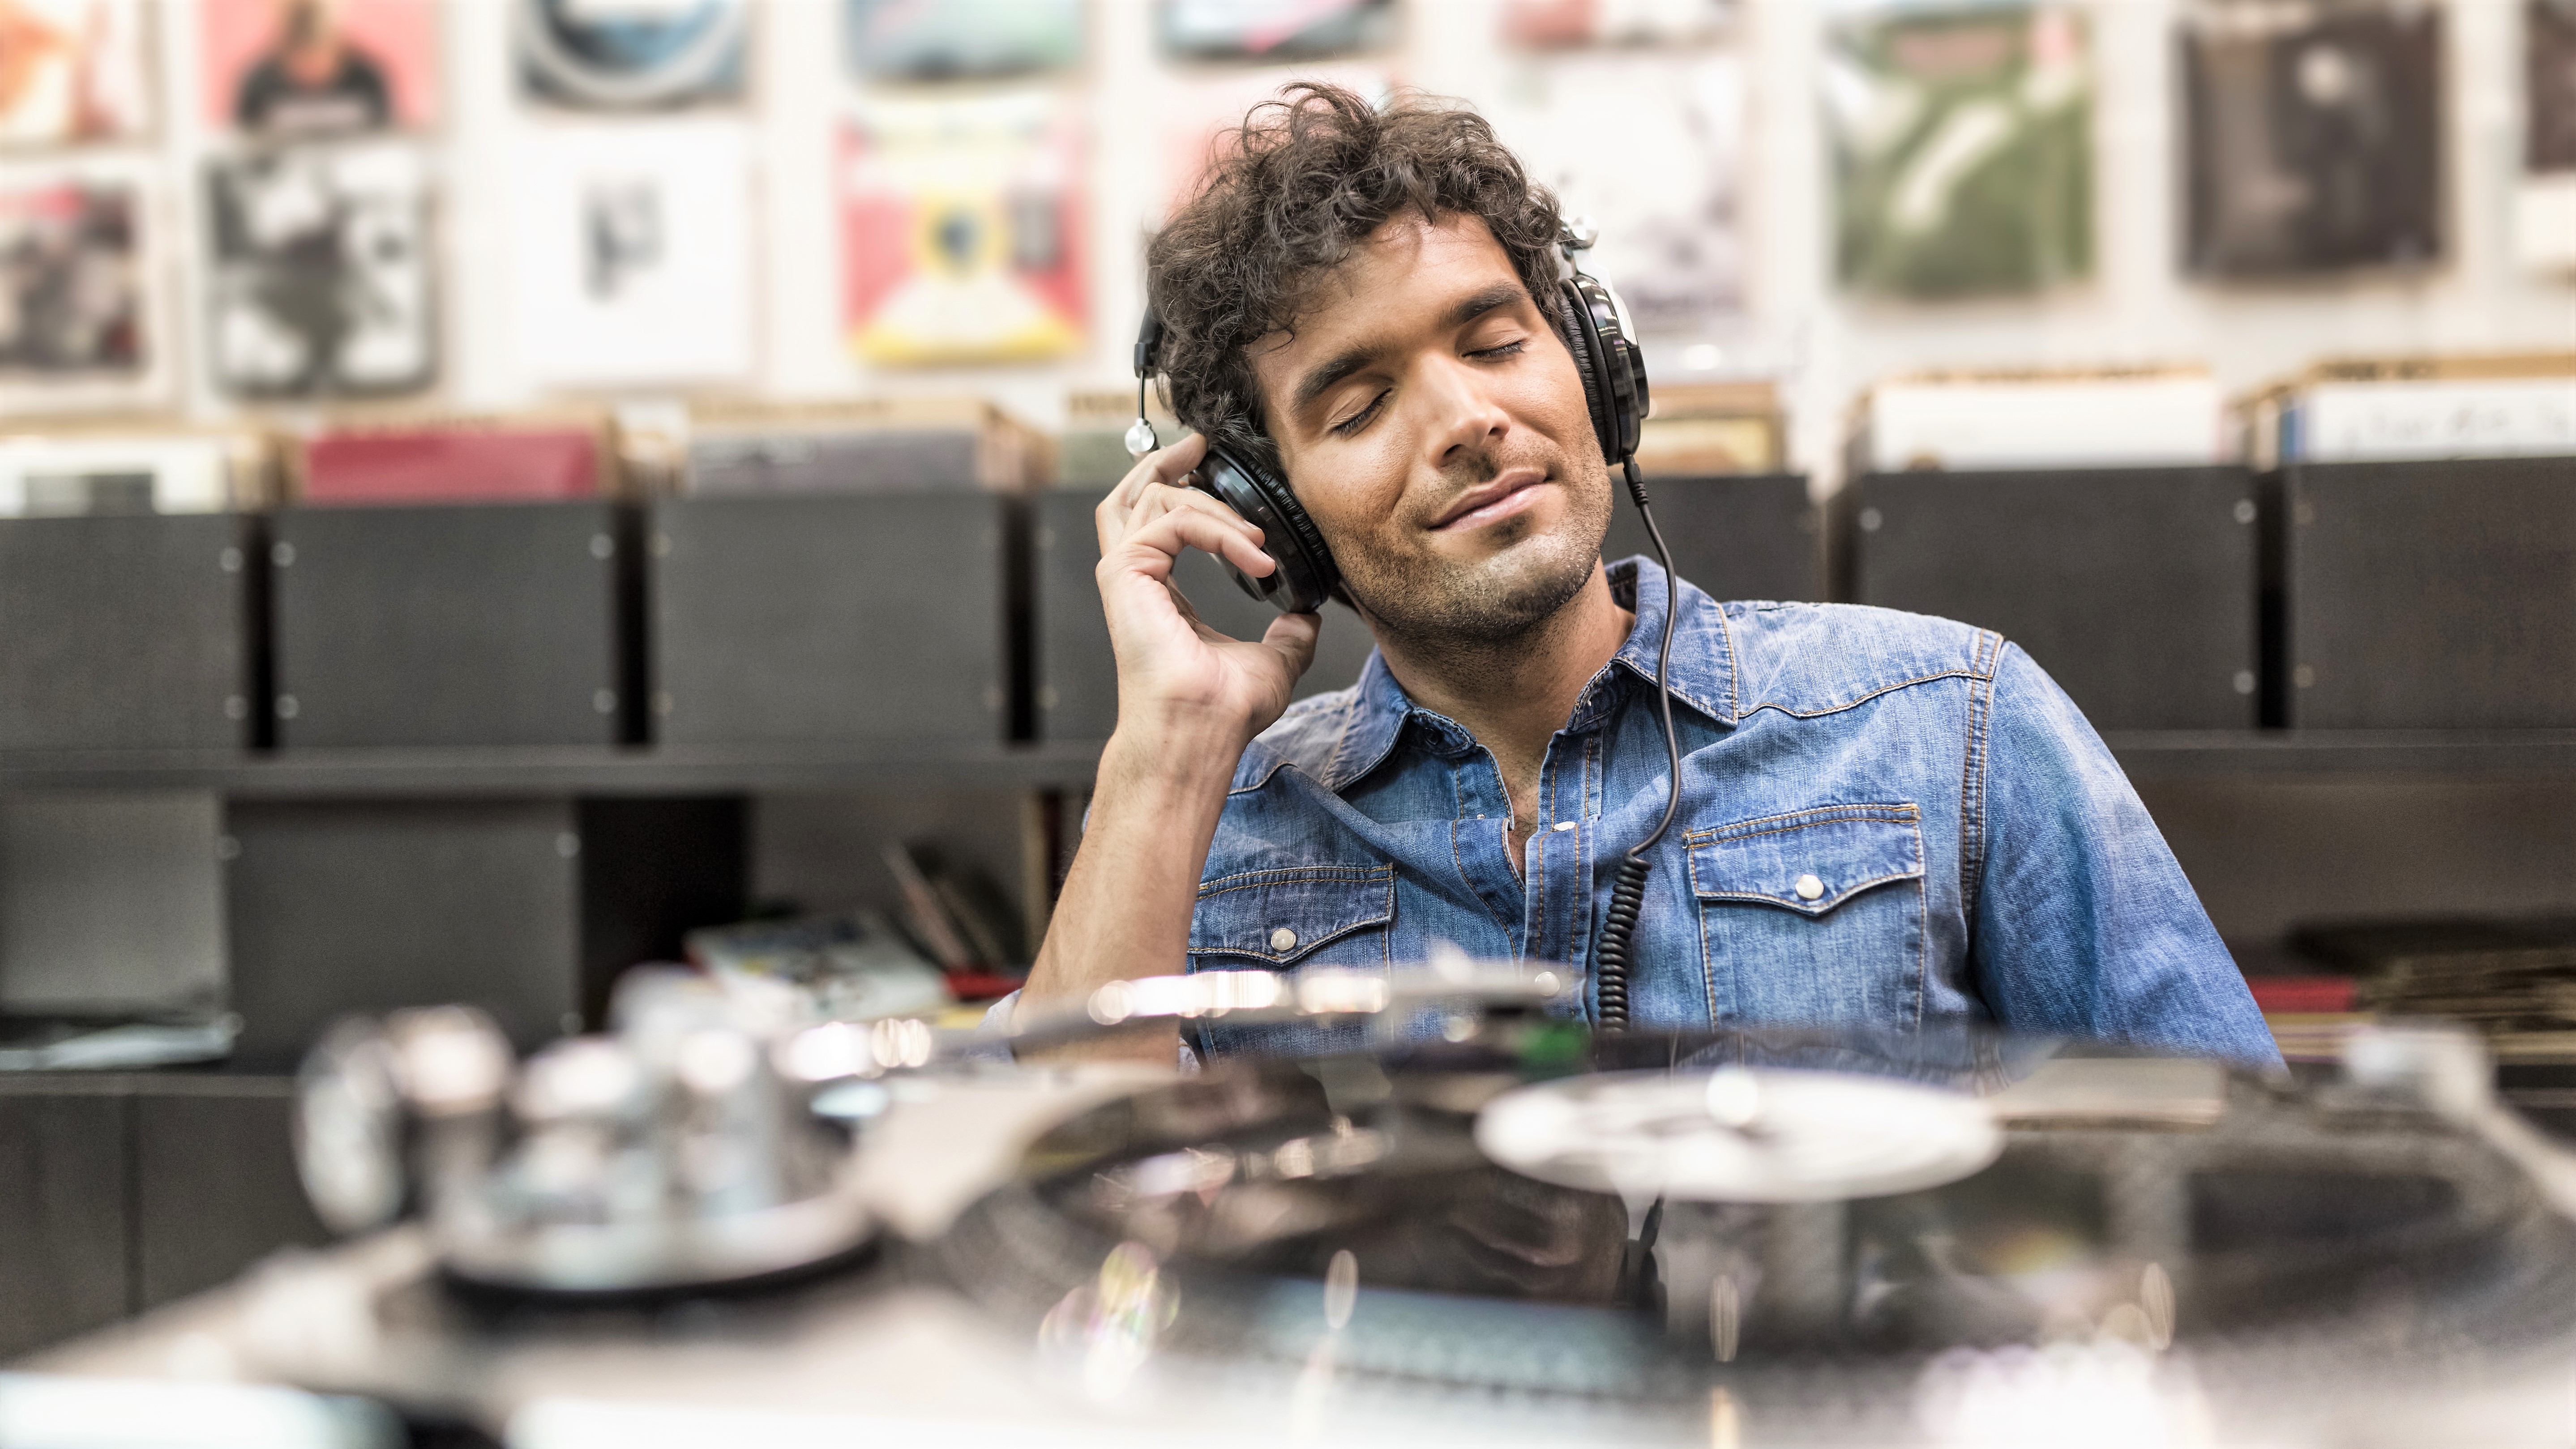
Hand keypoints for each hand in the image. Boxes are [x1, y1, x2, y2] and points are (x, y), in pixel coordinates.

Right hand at [1095, 433, 1321, 747]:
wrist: (1201, 731)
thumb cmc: (1222, 710)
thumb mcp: (1272, 661)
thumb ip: (1288, 634)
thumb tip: (1307, 618)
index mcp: (1160, 592)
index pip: (1159, 521)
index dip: (1188, 488)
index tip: (1220, 469)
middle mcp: (1136, 577)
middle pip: (1134, 493)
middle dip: (1169, 461)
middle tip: (1205, 443)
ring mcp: (1126, 573)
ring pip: (1156, 498)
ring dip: (1217, 507)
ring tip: (1259, 539)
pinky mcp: (1126, 572)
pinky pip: (1174, 520)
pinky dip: (1221, 530)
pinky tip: (1255, 556)